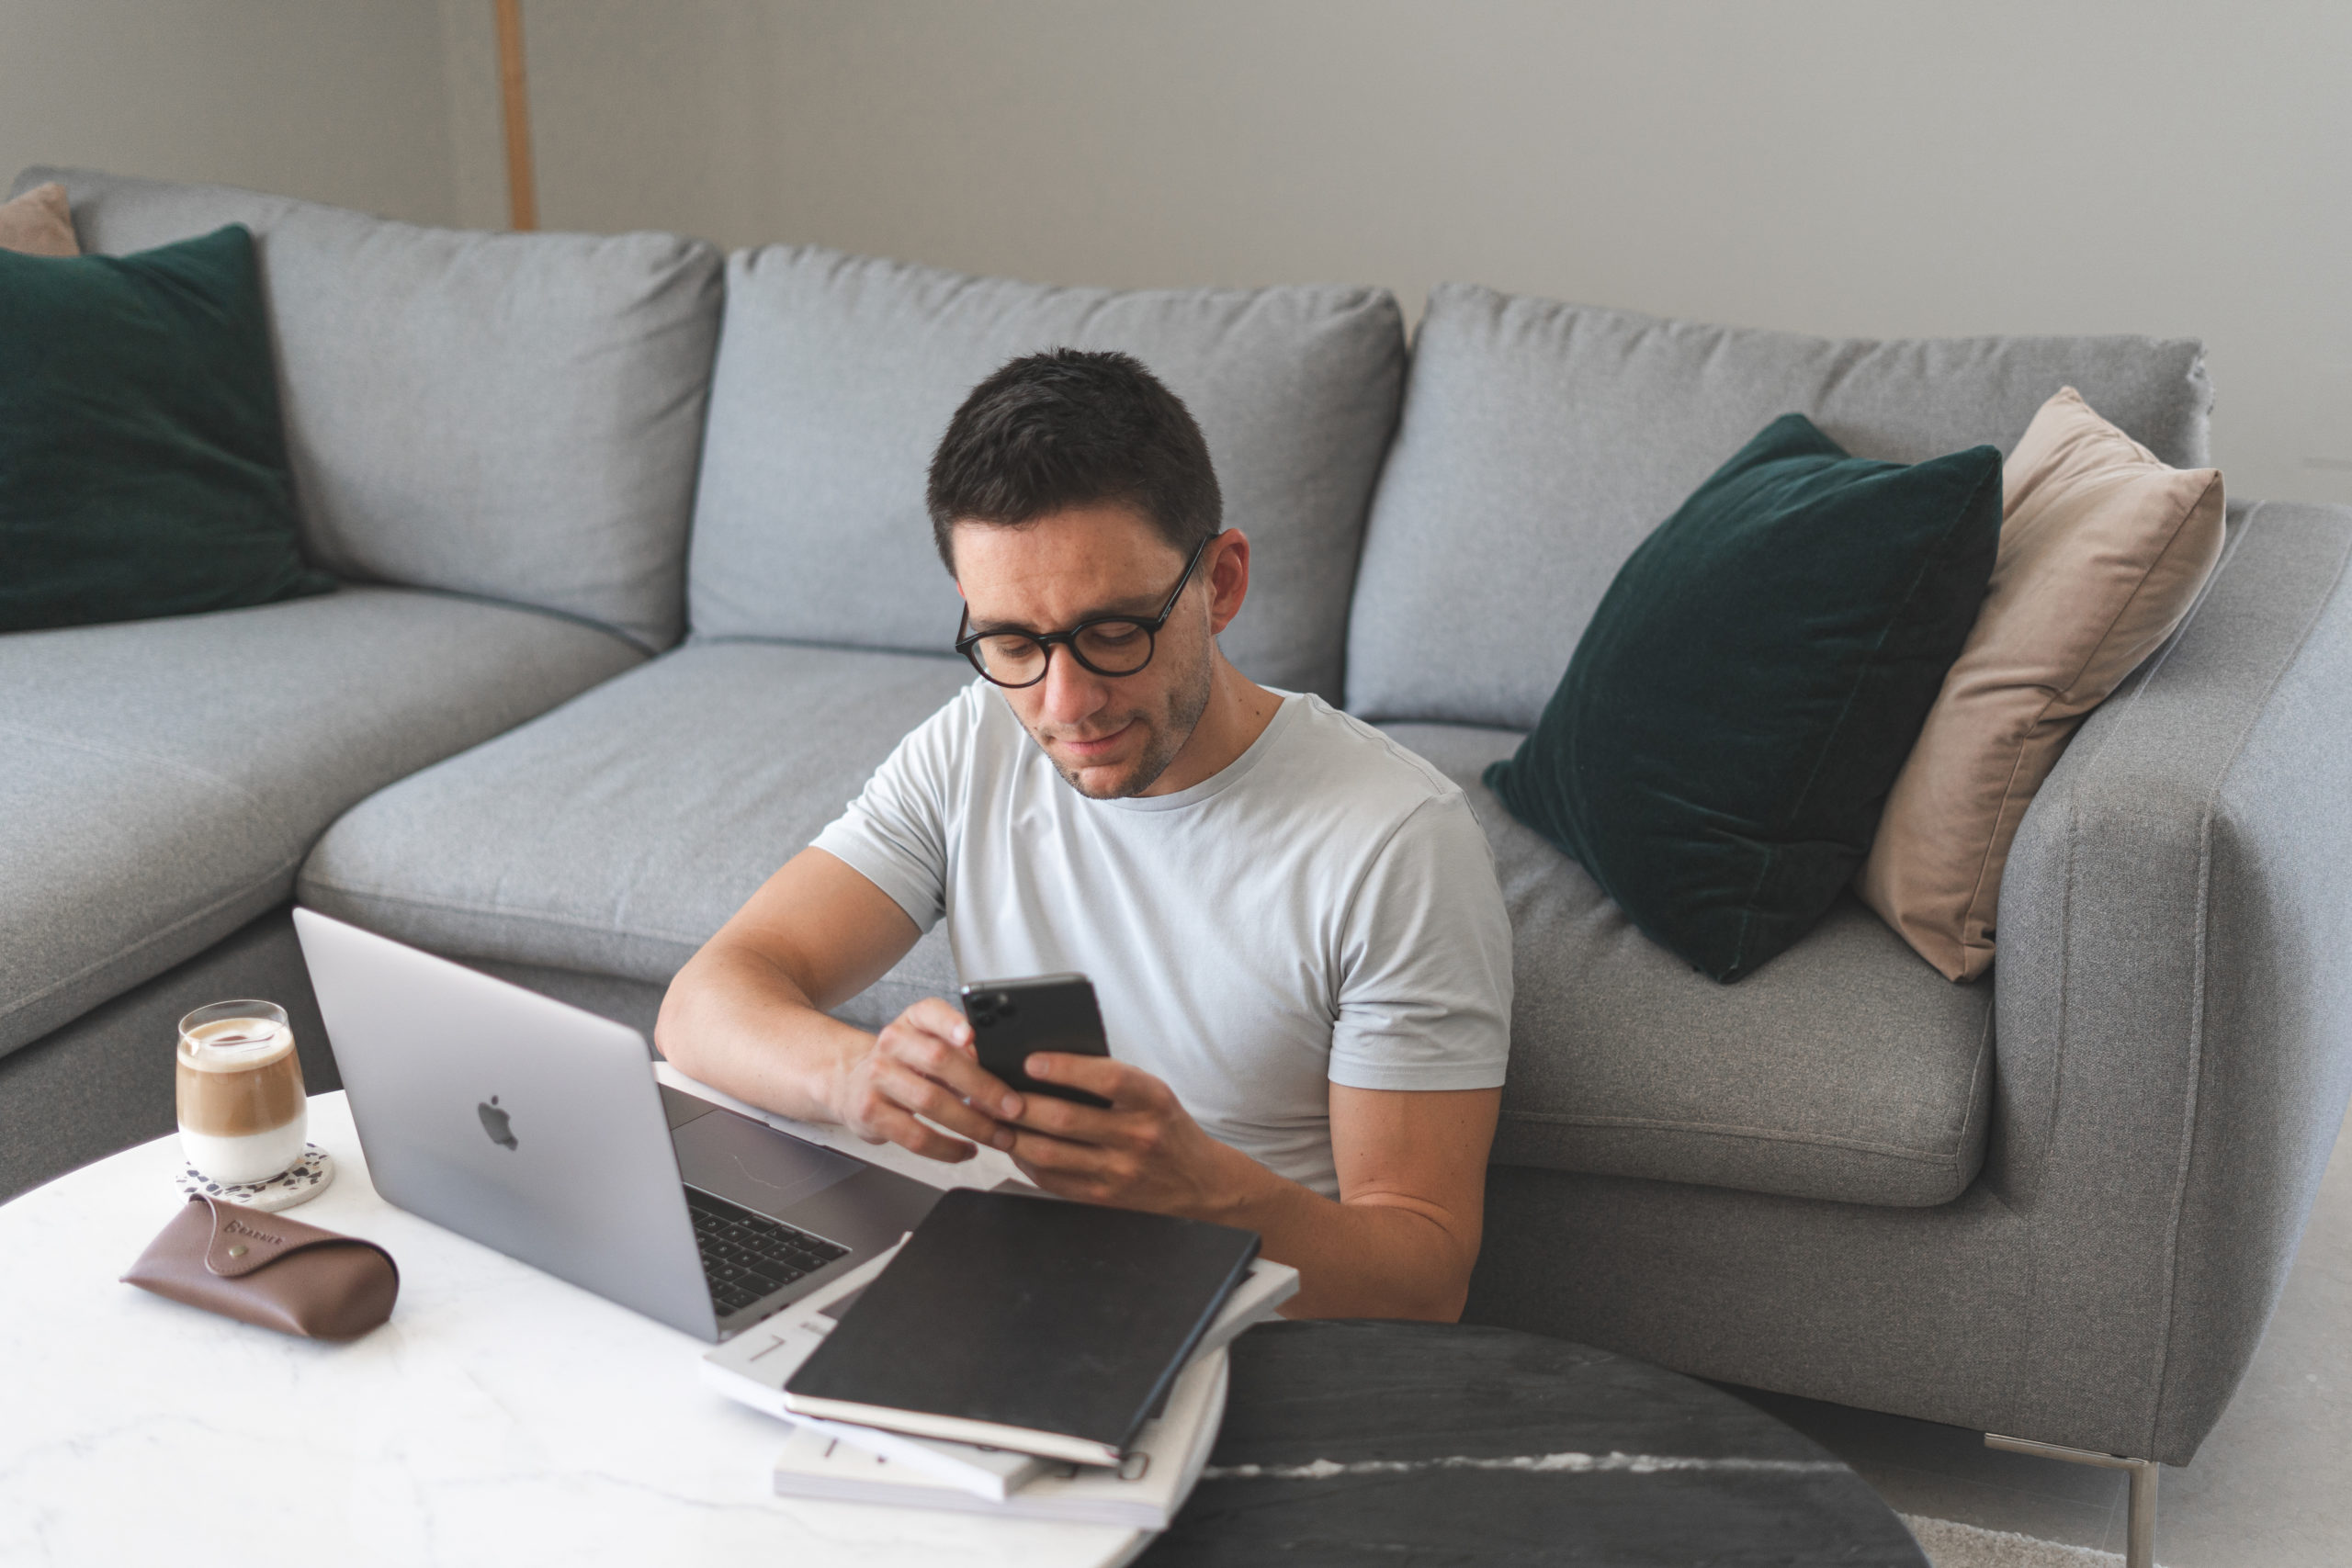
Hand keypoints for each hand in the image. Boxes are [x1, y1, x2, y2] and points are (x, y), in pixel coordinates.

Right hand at [830, 998, 1024, 1163]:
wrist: (852, 1085)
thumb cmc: (905, 1066)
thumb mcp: (927, 1045)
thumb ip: (961, 1051)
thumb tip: (1003, 1069)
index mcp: (911, 1021)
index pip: (930, 1012)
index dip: (950, 1022)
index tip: (971, 1036)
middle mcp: (891, 1044)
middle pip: (938, 1060)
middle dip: (982, 1086)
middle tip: (1013, 1107)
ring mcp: (877, 1078)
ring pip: (930, 1101)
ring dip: (972, 1123)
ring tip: (999, 1136)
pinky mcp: (871, 1114)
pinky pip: (916, 1135)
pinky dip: (947, 1148)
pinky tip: (967, 1150)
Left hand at [1001, 1054, 1245, 1215]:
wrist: (1199, 1181)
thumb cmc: (1167, 1127)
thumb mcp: (1153, 1094)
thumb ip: (1111, 1081)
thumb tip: (1048, 1067)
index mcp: (1152, 1101)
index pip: (1107, 1079)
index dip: (1065, 1069)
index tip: (1031, 1061)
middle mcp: (1138, 1136)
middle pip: (1066, 1120)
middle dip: (1021, 1104)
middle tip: (993, 1092)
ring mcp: (1119, 1172)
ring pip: (1051, 1153)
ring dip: (1015, 1135)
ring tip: (994, 1119)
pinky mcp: (1104, 1198)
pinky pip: (1053, 1180)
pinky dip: (1026, 1162)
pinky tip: (1014, 1146)